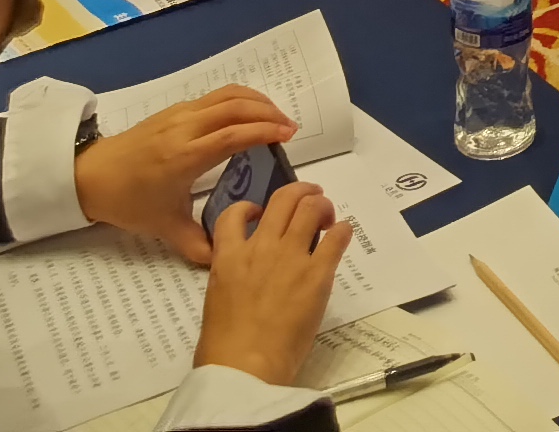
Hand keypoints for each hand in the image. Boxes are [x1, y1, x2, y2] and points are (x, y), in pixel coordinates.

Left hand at [76, 87, 298, 264]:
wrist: (90, 176)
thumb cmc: (129, 201)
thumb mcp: (164, 227)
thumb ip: (197, 244)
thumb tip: (224, 261)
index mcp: (185, 156)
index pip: (233, 135)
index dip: (264, 131)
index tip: (288, 135)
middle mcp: (185, 128)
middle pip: (236, 106)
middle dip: (268, 112)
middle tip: (290, 128)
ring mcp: (180, 114)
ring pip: (227, 94)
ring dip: (256, 101)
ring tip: (275, 117)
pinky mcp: (175, 109)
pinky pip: (215, 95)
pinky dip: (240, 99)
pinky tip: (247, 114)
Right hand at [190, 183, 352, 385]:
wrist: (245, 366)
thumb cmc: (223, 345)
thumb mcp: (216, 299)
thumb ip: (231, 277)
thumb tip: (246, 276)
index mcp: (228, 256)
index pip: (234, 213)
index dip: (249, 207)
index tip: (260, 213)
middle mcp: (260, 247)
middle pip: (283, 199)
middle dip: (300, 191)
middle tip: (311, 199)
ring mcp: (290, 257)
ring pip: (310, 208)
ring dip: (322, 206)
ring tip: (327, 216)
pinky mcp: (317, 273)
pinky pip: (336, 237)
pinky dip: (342, 230)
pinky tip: (342, 235)